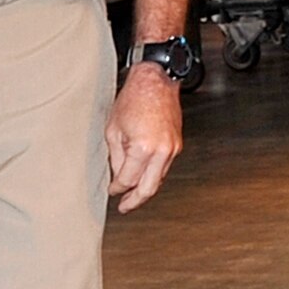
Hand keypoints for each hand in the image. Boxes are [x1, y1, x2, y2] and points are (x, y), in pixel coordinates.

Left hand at [106, 62, 182, 212]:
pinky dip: (153, 175)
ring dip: (145, 189)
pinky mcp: (177, 144)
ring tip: (133, 195)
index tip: (112, 192)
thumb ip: (115, 158)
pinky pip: (164, 167)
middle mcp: (161, 151)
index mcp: (143, 148)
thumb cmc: (134, 98)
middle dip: (135, 200)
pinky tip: (144, 176)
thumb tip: (117, 177)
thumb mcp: (113, 129)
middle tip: (125, 207)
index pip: (128, 179)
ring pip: (158, 179)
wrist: (155, 81)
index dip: (118, 189)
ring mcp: (172, 148)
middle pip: (149, 188)